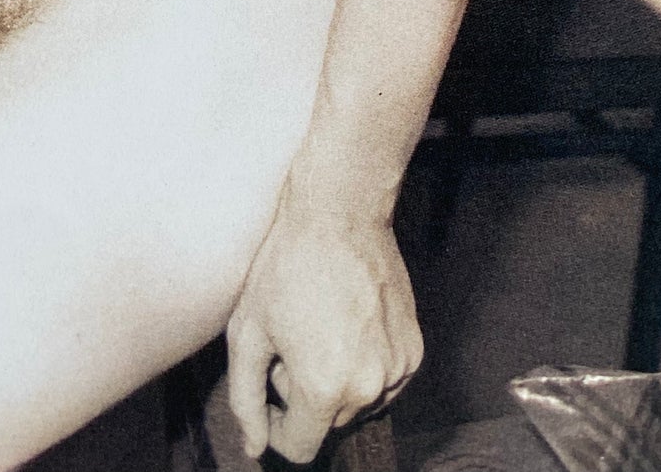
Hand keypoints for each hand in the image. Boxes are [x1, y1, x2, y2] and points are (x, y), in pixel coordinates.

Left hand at [225, 187, 422, 463]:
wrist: (340, 212)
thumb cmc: (287, 265)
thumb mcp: (248, 332)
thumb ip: (246, 399)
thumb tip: (255, 447)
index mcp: (325, 387)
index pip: (300, 447)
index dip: (275, 426)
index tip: (269, 386)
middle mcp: (369, 386)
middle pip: (328, 423)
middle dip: (305, 395)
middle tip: (292, 341)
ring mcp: (398, 367)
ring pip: (358, 403)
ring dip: (336, 381)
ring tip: (320, 328)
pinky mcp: (415, 348)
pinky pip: (384, 381)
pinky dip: (365, 366)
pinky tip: (347, 324)